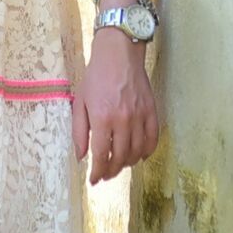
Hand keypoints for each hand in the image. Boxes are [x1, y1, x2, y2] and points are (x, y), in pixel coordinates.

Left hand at [71, 26, 159, 183]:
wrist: (119, 52)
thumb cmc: (96, 75)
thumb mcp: (80, 101)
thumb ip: (79, 131)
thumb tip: (81, 156)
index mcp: (102, 118)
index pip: (101, 155)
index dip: (97, 172)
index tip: (94, 179)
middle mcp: (122, 120)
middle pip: (120, 157)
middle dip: (111, 171)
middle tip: (105, 174)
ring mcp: (139, 116)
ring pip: (137, 152)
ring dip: (128, 164)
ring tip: (120, 165)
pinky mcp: (151, 110)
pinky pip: (153, 139)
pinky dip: (147, 151)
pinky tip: (140, 155)